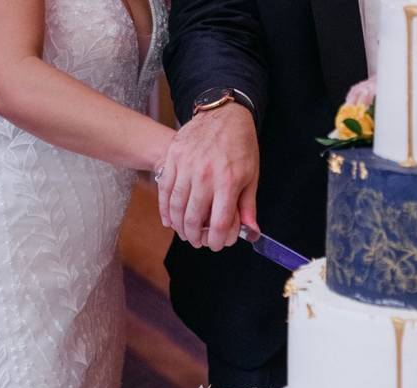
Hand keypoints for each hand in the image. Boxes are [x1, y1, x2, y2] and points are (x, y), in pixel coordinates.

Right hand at [156, 104, 259, 251]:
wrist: (224, 114)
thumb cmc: (241, 146)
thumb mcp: (252, 175)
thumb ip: (248, 206)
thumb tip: (250, 231)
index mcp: (227, 182)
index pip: (217, 223)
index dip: (215, 240)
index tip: (214, 244)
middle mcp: (205, 175)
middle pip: (193, 218)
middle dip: (194, 237)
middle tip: (197, 241)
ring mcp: (186, 165)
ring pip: (176, 206)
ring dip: (178, 225)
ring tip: (184, 232)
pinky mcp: (173, 157)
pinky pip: (164, 189)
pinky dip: (165, 208)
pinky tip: (169, 219)